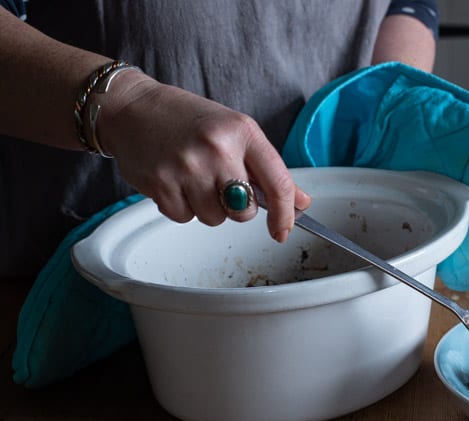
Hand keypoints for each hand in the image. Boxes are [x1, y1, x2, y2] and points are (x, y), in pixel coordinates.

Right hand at [95, 71, 310, 242]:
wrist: (133, 110)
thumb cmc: (190, 122)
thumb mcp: (236, 133)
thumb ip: (268, 170)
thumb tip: (302, 203)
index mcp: (242, 132)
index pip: (278, 183)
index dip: (285, 214)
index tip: (283, 230)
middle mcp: (216, 148)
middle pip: (244, 211)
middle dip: (238, 209)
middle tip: (223, 186)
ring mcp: (186, 167)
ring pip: (214, 219)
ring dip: (207, 208)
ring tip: (193, 178)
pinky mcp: (160, 183)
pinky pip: (184, 218)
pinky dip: (182, 207)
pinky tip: (175, 181)